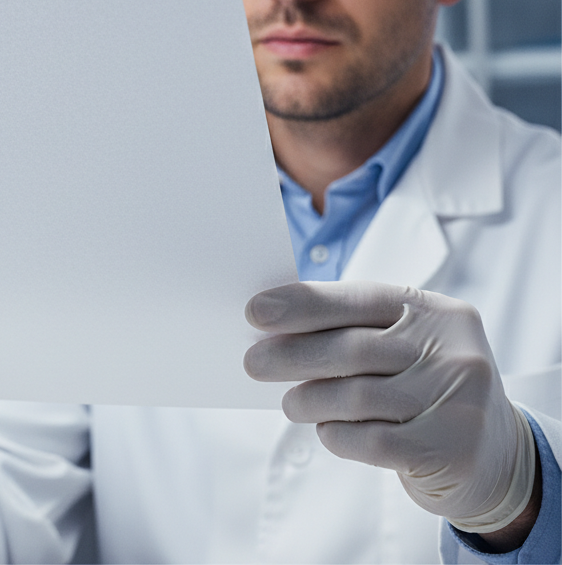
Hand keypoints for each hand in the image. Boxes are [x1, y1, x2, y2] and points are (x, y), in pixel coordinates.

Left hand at [244, 281, 537, 535]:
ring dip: (310, 399)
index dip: (304, 304)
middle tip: (254, 363)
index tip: (256, 312)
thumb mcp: (407, 344)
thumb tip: (276, 325)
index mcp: (436, 311)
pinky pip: (373, 441)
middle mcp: (452, 350)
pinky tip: (327, 430)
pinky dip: (338, 434)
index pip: (359, 298)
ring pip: (357, 396)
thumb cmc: (427, 387)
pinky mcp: (451, 449)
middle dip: (292, 354)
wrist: (498, 456)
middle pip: (352, 348)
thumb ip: (357, 330)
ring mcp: (457, 400)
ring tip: (291, 403)